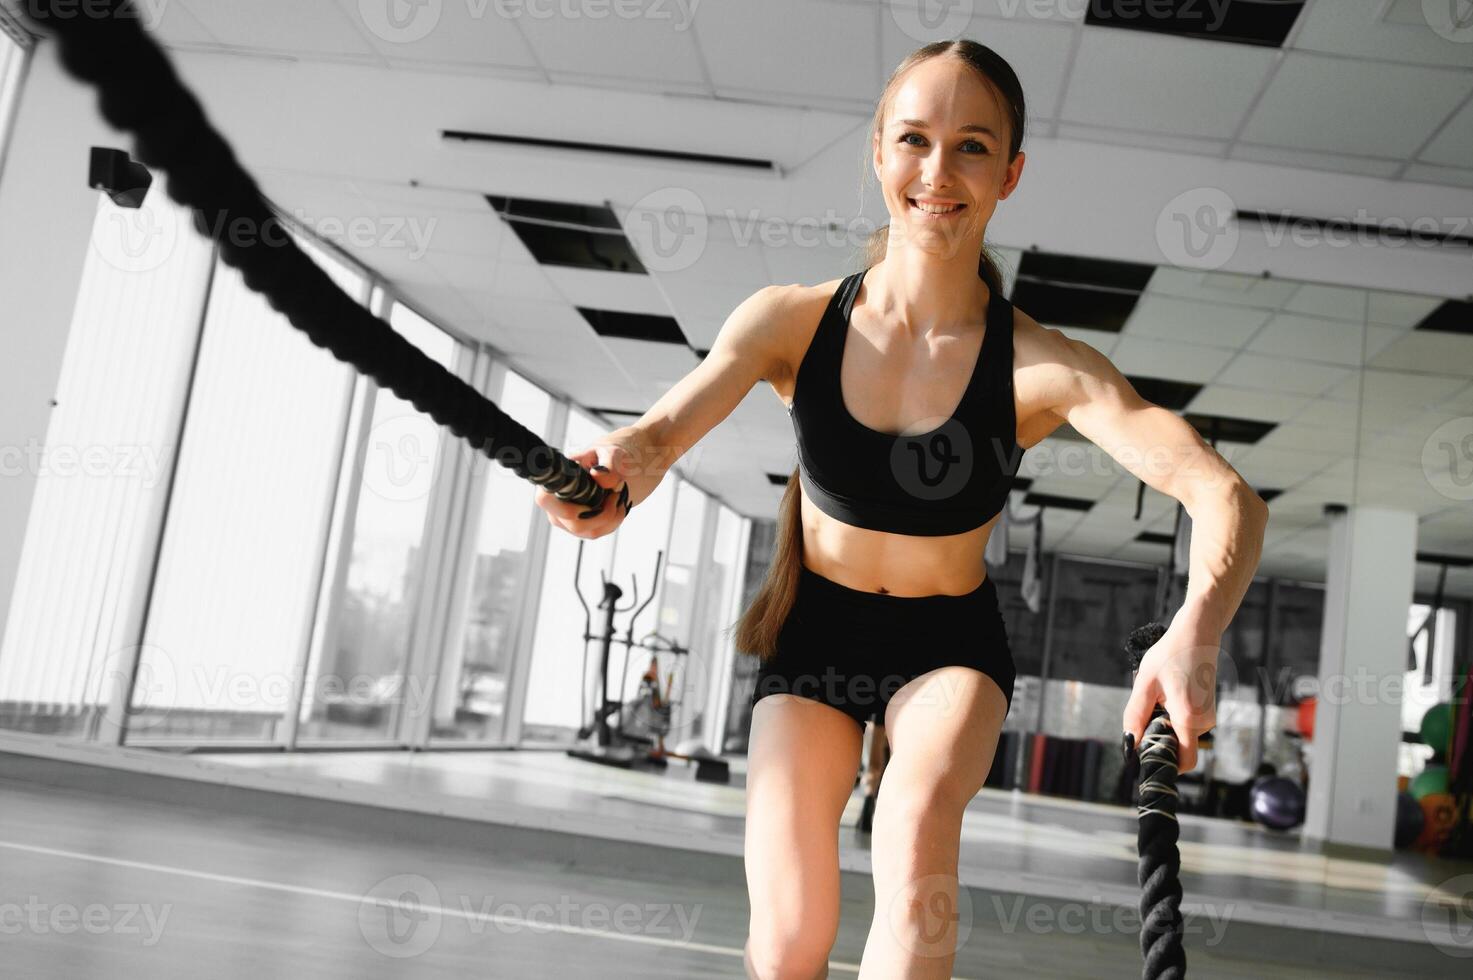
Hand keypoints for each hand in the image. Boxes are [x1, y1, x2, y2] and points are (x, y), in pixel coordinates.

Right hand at [535, 443, 633, 539]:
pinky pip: (597, 533)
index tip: (597, 494)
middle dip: (604, 512)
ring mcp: (565, 520)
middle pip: (575, 524)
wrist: (612, 469)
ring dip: (612, 516)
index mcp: (553, 482)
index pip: (545, 500)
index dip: (570, 506)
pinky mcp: (578, 528)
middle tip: (616, 493)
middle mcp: (554, 505)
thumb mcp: (610, 453)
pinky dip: (614, 521)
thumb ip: (608, 463)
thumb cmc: (604, 458)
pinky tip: (618, 506)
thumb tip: (599, 475)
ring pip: (590, 532)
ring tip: (618, 497)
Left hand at [1122, 614, 1219, 773]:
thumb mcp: (1144, 683)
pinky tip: (1168, 694)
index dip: (1164, 763)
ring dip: (1165, 725)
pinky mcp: (1207, 711)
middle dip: (1159, 739)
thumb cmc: (1170, 654)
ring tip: (1159, 697)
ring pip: (1182, 736)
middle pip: (1179, 749)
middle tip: (1149, 710)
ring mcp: (1208, 717)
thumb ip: (1135, 716)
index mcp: (1189, 718)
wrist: (1198, 634)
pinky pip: (1186, 726)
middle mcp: (1204, 722)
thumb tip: (1130, 745)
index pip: (1184, 762)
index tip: (1144, 752)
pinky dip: (1173, 718)